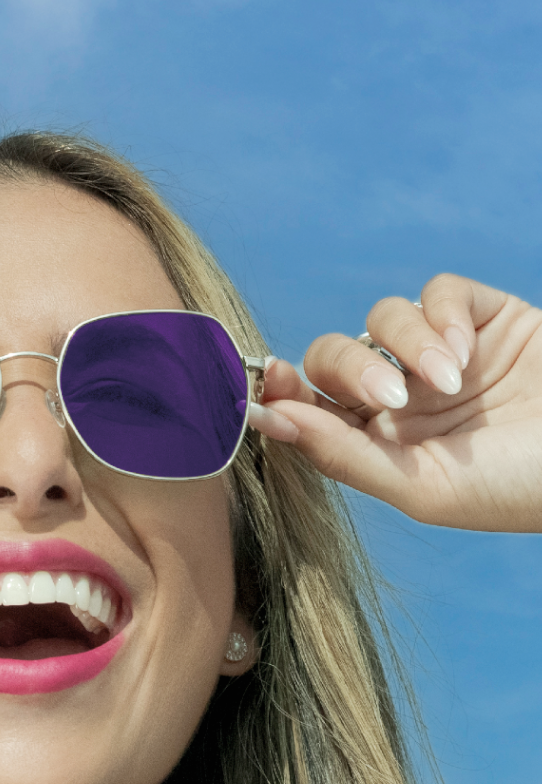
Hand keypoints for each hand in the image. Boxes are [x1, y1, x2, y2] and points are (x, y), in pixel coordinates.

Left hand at [250, 274, 541, 532]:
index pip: (312, 408)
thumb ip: (343, 455)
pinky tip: (468, 353)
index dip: (285, 391)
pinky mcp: (485, 316)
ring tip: (449, 381)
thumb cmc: (515, 490)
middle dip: (347, 370)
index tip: (272, 383)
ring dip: (406, 344)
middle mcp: (404, 397)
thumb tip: (268, 421)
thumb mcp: (423, 487)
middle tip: (387, 395)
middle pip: (336, 358)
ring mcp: (442, 354)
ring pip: (381, 319)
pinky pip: (437, 293)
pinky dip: (443, 315)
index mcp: (382, 445)